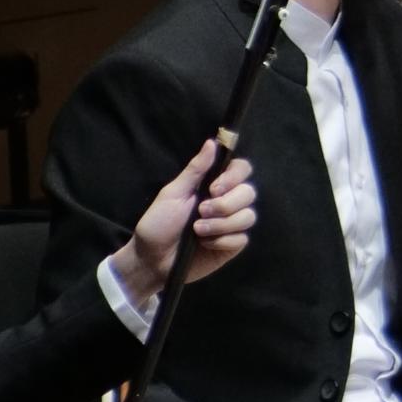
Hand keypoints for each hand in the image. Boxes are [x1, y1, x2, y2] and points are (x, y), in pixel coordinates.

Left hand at [117, 140, 255, 301]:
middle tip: (201, 212)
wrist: (152, 260)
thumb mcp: (173, 193)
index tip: (215, 188)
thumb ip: (195, 170)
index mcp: (213, 186)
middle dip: (225, 204)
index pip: (241, 169)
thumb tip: (213, 142)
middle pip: (249, 192)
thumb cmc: (158, 224)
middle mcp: (226, 202)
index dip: (234, 176)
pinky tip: (204, 244)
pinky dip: (221, 240)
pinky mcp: (232, 245)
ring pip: (248, 216)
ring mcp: (231, 224)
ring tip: (198, 231)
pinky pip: (241, 237)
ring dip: (221, 224)